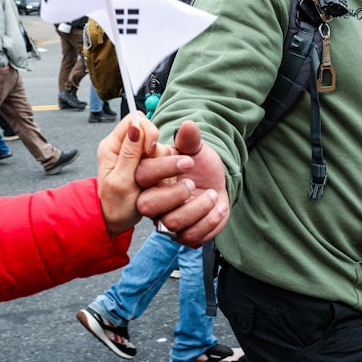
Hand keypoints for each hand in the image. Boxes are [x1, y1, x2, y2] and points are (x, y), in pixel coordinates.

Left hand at [97, 116, 197, 237]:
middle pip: (150, 133)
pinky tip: (161, 184)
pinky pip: (164, 160)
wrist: (117, 221)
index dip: (146, 131)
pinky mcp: (150, 165)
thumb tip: (135, 127)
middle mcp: (125, 147)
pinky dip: (166, 172)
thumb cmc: (115, 206)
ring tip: (157, 183)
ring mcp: (138, 156)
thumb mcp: (120, 182)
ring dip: (164, 164)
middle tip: (156, 172)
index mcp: (112, 146)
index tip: (150, 151)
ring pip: (160, 147)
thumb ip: (129, 154)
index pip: (134, 120)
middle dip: (157, 153)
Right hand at [136, 120, 228, 246]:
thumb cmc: (199, 166)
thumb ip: (189, 139)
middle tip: (194, 183)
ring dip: (198, 208)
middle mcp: (152, 200)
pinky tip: (220, 206)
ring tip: (214, 195)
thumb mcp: (195, 150)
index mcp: (150, 177)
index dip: (163, 168)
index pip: (142, 175)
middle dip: (175, 195)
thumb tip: (188, 125)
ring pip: (172, 223)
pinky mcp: (183, 234)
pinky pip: (190, 236)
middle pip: (147, 206)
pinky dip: (209, 221)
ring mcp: (166, 220)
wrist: (216, 184)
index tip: (188, 161)